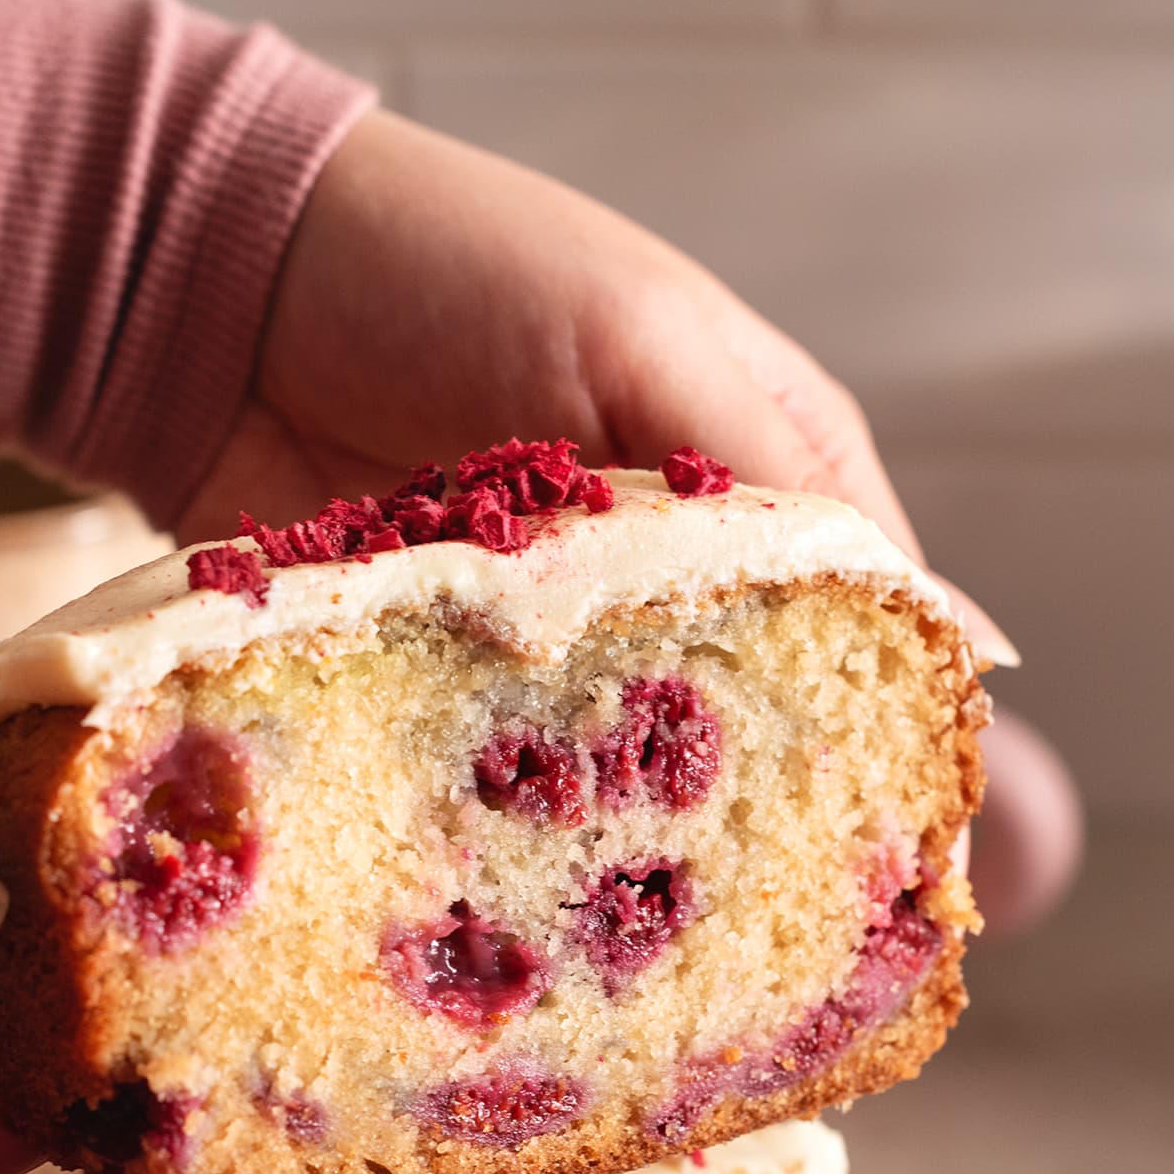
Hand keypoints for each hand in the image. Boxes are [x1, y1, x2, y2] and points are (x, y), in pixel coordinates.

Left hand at [181, 110, 1079, 935]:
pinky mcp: (447, 673)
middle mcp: (674, 564)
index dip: (878, 736)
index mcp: (761, 469)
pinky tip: (500, 861)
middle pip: (746, 714)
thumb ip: (776, 483)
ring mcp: (555, 630)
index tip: (882, 856)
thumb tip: (951, 633)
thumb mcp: (646, 341)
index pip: (867, 624)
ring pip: (621, 763)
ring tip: (620, 904)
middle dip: (741, 803)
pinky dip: (497, 805)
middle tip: (744, 908)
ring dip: (613, 823)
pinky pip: (493, 764)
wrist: (223, 286)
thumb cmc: (457, 265)